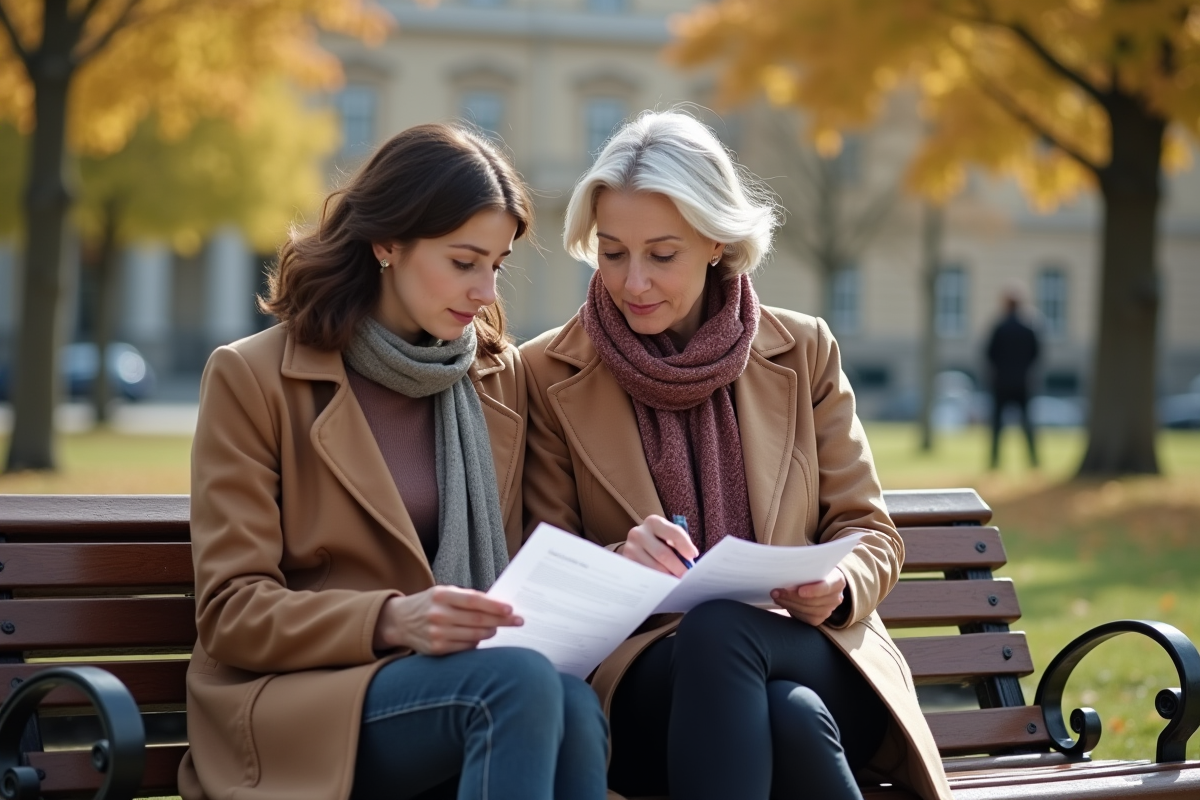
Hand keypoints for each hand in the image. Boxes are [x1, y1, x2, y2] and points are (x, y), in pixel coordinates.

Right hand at [373, 586, 522, 655]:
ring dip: (491, 632)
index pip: (474, 601)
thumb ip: (467, 598)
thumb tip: (498, 606)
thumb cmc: (430, 604)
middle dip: (501, 621)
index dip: (494, 606)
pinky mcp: (436, 649)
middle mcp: (438, 614)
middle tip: (517, 621)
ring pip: (474, 635)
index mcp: (442, 595)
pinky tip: (482, 638)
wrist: (400, 621)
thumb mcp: (444, 593)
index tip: (511, 609)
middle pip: (478, 619)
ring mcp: (437, 633)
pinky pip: (465, 648)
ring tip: (498, 628)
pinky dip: (477, 643)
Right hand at [621, 514, 698, 577]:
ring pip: (654, 567)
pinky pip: (644, 575)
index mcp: (654, 522)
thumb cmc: (658, 541)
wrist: (636, 547)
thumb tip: (690, 563)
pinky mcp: (627, 563)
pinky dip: (657, 581)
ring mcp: (630, 548)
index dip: (685, 545)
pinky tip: (664, 584)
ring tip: (677, 582)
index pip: (673, 532)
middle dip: (678, 567)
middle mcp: (639, 533)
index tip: (693, 556)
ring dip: (668, 577)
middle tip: (687, 577)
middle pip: (663, 553)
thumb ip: (679, 544)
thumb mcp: (668, 537)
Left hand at [771, 567, 846, 625]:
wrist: (821, 582)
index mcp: (837, 581)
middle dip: (792, 596)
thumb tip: (788, 570)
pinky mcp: (819, 619)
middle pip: (812, 601)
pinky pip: (804, 617)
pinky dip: (791, 609)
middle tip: (776, 591)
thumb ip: (806, 568)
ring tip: (776, 596)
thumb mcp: (814, 566)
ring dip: (788, 603)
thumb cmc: (815, 571)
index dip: (813, 590)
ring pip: (806, 610)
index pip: (826, 587)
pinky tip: (783, 602)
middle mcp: (836, 597)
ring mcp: (828, 610)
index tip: (800, 591)